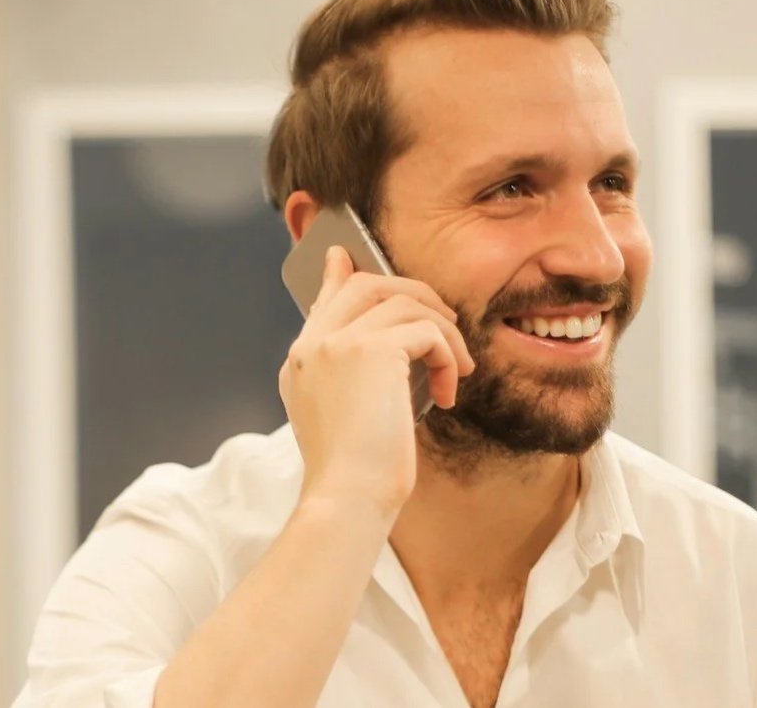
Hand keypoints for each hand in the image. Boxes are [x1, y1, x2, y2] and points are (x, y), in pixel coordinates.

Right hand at [278, 246, 474, 519]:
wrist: (347, 498)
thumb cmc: (354, 473)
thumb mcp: (345, 417)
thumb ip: (355, 376)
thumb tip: (387, 354)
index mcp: (301, 361)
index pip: (325, 300)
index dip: (340, 275)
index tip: (345, 257)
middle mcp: (313, 344)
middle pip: (366, 284)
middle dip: (414, 294)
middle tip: (445, 322)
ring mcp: (338, 342)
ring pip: (404, 301)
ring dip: (442, 332)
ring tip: (455, 369)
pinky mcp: (370, 349)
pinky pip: (426, 330)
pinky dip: (447, 355)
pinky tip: (448, 391)